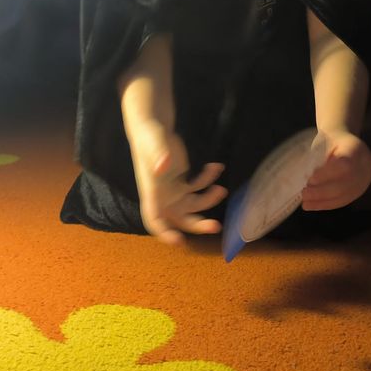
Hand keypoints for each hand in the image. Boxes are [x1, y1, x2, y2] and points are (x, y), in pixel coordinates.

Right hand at [129, 123, 226, 244]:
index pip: (154, 220)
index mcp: (152, 193)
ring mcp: (174, 191)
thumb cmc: (149, 138)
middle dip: (198, 225)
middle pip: (180, 220)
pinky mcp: (183, 181)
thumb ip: (159, 155)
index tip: (180, 241)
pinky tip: (216, 167)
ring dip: (209, 200)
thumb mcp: (154, 145)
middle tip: (216, 226)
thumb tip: (163, 166)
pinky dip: (208, 180)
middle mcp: (164, 197)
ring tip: (221, 189)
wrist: (153, 128)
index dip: (165, 233)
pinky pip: (198, 187)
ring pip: (194, 206)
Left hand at [302, 129, 370, 211]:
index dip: (327, 174)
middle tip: (304, 193)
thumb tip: (302, 177)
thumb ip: (317, 158)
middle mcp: (364, 165)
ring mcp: (365, 179)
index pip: (344, 164)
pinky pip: (344, 200)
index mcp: (355, 148)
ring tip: (306, 203)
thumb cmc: (330, 140)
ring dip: (323, 201)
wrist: (345, 140)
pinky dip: (327, 204)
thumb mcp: (324, 142)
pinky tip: (314, 206)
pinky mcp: (360, 190)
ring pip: (345, 195)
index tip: (310, 179)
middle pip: (345, 184)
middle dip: (322, 192)